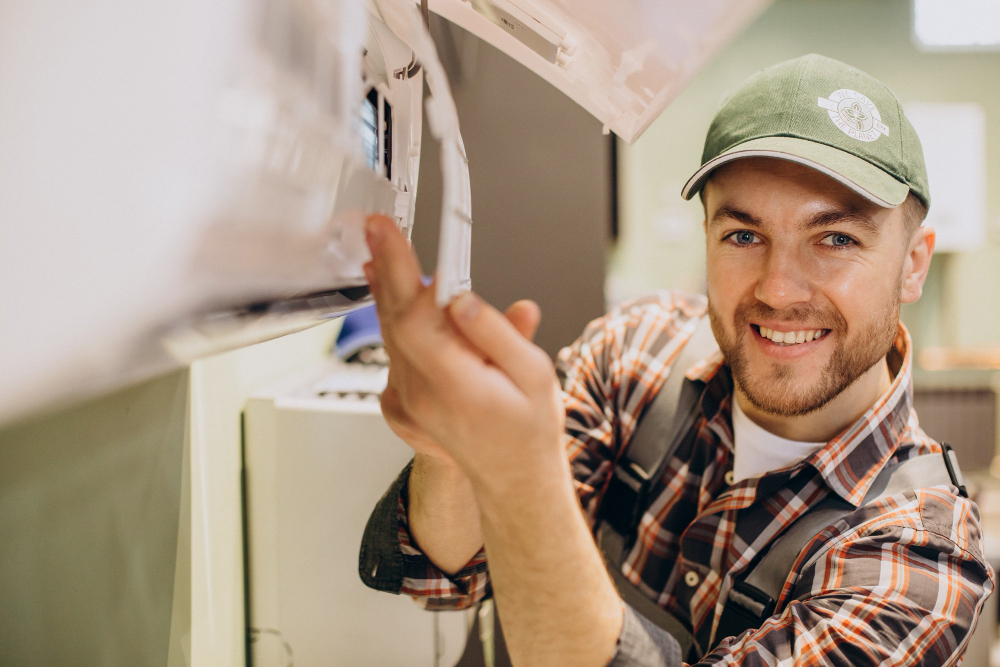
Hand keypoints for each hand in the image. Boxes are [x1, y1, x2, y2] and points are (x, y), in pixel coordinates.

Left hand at [363, 214, 565, 492]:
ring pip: (390, 333)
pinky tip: (397, 299)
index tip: (388, 234)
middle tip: (378, 229)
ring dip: (387, 290)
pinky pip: (394, 351)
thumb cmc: (529, 428)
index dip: (398, 270)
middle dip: (386, 267)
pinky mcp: (404, 399)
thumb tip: (461, 299)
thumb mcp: (533, 374)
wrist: (514, 477)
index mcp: (456, 384)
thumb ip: (496, 333)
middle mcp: (422, 392)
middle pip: (394, 318)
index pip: (414, 316)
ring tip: (383, 252)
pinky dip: (394, 319)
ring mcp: (408, 398)